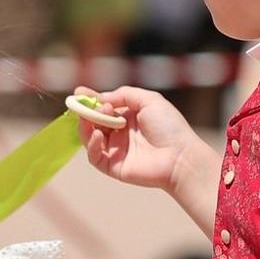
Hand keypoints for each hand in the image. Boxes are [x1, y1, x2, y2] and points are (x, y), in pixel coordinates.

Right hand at [77, 84, 211, 193]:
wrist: (180, 156)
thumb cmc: (169, 127)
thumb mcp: (149, 100)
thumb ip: (124, 94)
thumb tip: (102, 98)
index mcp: (129, 117)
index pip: (104, 107)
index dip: (91, 99)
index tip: (79, 91)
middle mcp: (120, 133)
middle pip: (94, 121)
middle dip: (88, 111)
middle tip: (85, 103)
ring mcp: (116, 150)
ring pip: (90, 137)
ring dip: (87, 126)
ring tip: (93, 117)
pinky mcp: (113, 166)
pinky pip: (94, 156)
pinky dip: (91, 145)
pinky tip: (99, 135)